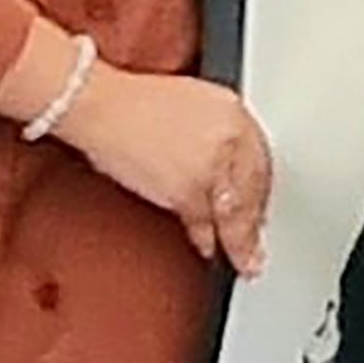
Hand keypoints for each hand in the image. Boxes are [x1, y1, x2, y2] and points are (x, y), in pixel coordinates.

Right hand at [58, 67, 275, 271]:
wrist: (101, 106)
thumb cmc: (133, 103)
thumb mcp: (192, 102)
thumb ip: (217, 131)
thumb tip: (228, 162)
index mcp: (233, 111)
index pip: (261, 157)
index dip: (262, 189)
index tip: (261, 205)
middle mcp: (229, 137)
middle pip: (254, 188)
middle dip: (256, 217)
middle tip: (257, 240)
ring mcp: (210, 166)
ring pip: (235, 212)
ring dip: (241, 242)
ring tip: (245, 260)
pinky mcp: (188, 191)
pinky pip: (204, 223)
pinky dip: (206, 240)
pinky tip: (209, 247)